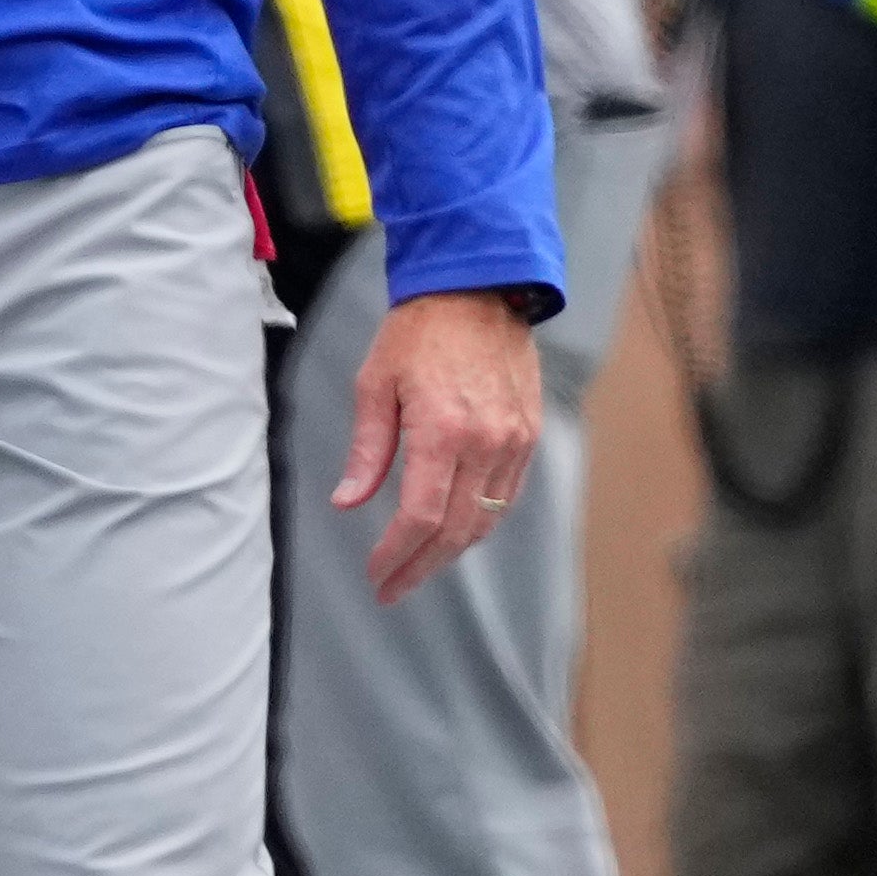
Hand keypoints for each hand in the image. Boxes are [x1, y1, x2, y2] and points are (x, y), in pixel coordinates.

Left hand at [334, 286, 544, 602]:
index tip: (376, 574)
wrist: (479, 287)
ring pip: (485, 521)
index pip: (420, 516)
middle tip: (392, 587)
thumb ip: (367, 449)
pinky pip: (506, 497)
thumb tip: (348, 501)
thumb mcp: (375, 383)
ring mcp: (513, 441)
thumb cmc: (421, 329)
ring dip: (450, 552)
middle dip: (420, 567)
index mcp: (442, 429)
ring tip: (417, 567)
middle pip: (455, 531)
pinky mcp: (528, 435)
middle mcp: (485, 441)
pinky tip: (452, 532)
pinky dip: (478, 523)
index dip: (397, 554)